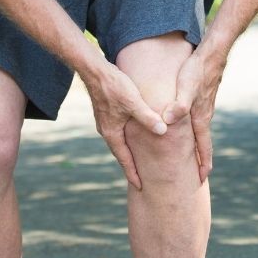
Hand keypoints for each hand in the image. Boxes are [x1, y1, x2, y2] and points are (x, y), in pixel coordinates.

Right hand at [82, 64, 166, 190]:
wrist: (94, 70)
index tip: (140, 186)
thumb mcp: (134, 102)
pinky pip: (118, 132)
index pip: (124, 159)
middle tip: (140, 180)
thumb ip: (148, 117)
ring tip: (138, 161)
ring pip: (119, 142)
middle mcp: (107, 130)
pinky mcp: (107, 112)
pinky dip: (126, 140)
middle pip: (120, 153)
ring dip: (128, 153)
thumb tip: (162, 131)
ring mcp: (105, 122)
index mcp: (112, 133)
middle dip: (130, 166)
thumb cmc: (114, 86)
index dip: (133, 173)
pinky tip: (133, 137)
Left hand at [161, 51, 225, 183]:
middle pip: (204, 143)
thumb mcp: (185, 87)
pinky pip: (198, 120)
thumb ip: (179, 105)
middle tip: (200, 175)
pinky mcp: (202, 98)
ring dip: (199, 146)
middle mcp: (204, 115)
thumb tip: (169, 120)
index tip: (202, 178)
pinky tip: (190, 128)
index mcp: (200, 117)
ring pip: (201, 132)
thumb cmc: (197, 70)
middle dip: (202, 160)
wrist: (212, 54)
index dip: (203, 163)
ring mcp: (204, 107)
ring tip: (195, 157)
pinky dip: (196, 131)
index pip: (203, 146)